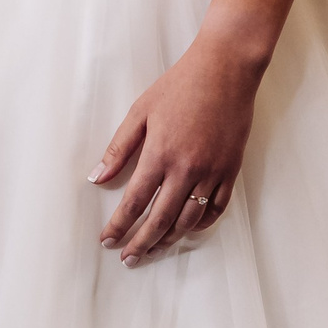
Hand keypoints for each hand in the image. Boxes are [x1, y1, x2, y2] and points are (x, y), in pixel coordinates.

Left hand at [92, 38, 260, 265]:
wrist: (226, 69)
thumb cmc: (180, 85)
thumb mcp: (141, 111)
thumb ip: (119, 148)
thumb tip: (96, 178)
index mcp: (160, 154)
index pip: (134, 202)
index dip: (119, 226)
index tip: (107, 240)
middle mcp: (186, 170)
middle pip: (160, 220)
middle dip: (141, 243)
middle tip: (128, 258)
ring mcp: (212, 173)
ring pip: (189, 221)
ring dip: (169, 239)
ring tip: (154, 248)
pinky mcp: (231, 171)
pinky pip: (217, 210)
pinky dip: (201, 225)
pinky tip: (187, 229)